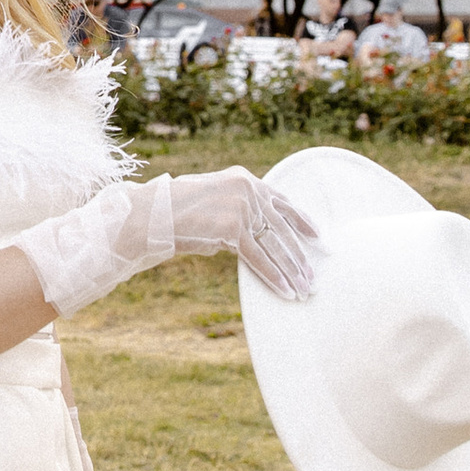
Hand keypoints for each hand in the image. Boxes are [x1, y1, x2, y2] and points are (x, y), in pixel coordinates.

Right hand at [165, 166, 317, 301]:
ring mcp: (242, 208)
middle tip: (313, 275)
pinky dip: (274, 277)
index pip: (281, 201)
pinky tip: (287, 291)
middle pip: (282, 228)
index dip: (301, 220)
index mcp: (244, 178)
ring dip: (292, 270)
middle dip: (299, 255)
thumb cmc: (175, 212)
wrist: (152, 215)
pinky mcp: (233, 228)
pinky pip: (259, 259)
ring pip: (275, 245)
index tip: (317, 236)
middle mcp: (248, 189)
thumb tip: (253, 238)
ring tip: (305, 288)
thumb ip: (236, 212)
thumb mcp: (212, 202)